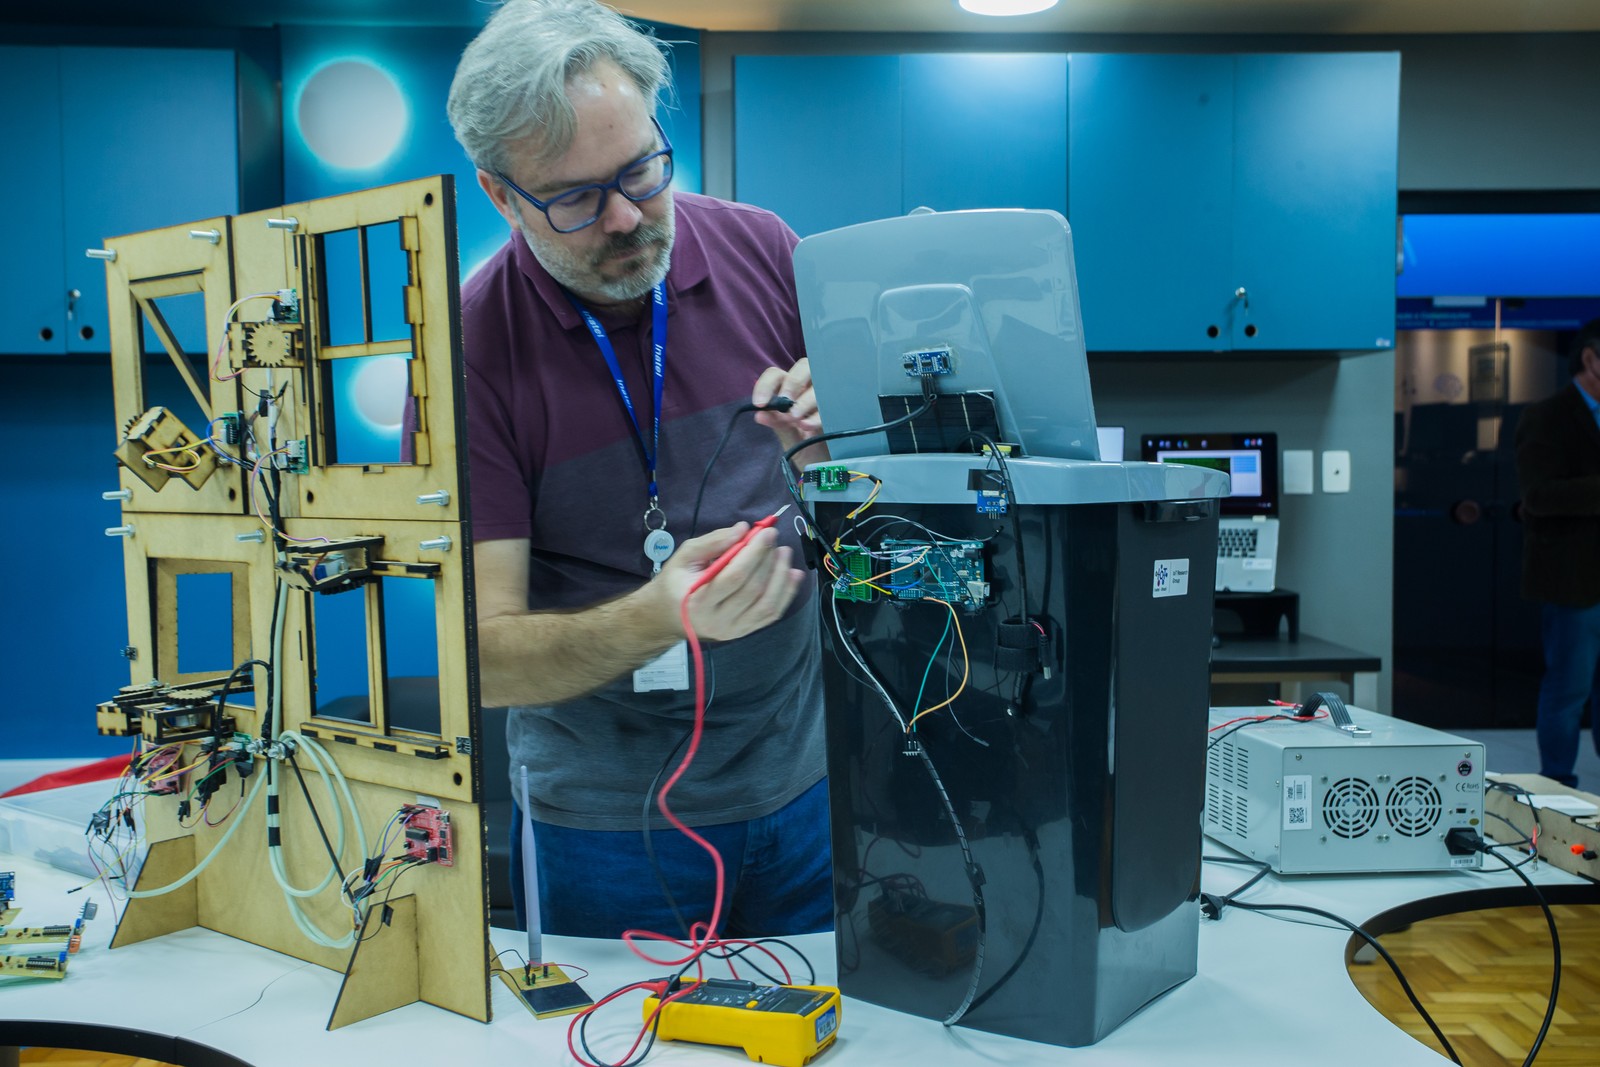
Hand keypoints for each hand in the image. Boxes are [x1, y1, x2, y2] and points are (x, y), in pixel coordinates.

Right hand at [654, 522, 804, 642]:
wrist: (667, 617)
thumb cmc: (675, 583)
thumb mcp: (684, 557)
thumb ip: (713, 542)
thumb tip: (744, 529)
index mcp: (697, 601)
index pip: (733, 576)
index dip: (754, 553)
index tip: (767, 531)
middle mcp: (717, 621)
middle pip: (753, 589)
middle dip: (768, 560)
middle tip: (773, 537)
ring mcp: (733, 631)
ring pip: (767, 605)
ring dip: (781, 576)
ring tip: (784, 553)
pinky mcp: (743, 633)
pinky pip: (771, 615)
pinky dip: (786, 594)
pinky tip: (793, 574)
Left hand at [753, 359, 826, 465]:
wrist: (828, 465)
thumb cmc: (806, 447)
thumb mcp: (789, 438)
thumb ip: (777, 424)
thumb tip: (759, 414)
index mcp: (790, 391)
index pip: (776, 375)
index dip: (766, 385)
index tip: (760, 404)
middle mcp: (809, 388)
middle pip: (803, 366)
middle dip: (793, 383)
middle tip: (785, 404)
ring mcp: (827, 396)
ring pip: (820, 383)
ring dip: (805, 400)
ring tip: (796, 419)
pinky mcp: (840, 409)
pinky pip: (832, 404)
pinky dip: (818, 415)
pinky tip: (809, 427)